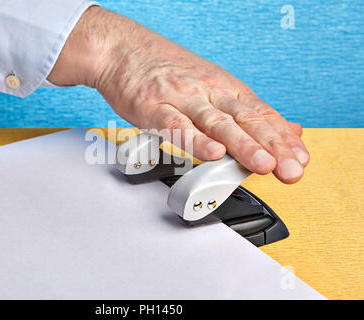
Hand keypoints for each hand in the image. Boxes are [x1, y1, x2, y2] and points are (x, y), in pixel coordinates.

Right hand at [48, 6, 309, 183]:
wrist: (122, 50)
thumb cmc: (164, 70)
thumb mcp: (209, 83)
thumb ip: (242, 109)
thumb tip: (280, 125)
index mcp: (223, 87)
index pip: (260, 113)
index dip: (282, 137)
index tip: (300, 159)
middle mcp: (207, 90)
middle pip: (245, 119)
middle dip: (271, 145)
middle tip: (290, 168)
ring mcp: (181, 97)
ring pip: (216, 123)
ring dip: (242, 144)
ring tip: (262, 164)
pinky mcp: (153, 106)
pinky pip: (176, 125)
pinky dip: (195, 140)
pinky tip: (212, 153)